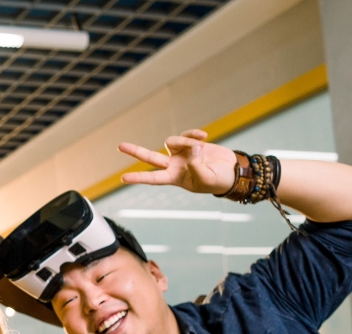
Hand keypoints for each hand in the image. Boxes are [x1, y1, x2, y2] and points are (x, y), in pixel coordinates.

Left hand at [118, 129, 239, 194]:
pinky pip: (186, 134)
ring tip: (200, 146)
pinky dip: (194, 134)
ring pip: (172, 141)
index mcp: (175, 178)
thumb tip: (191, 149)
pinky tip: (204, 136)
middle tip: (120, 146)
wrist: (231, 171)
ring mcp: (181, 153)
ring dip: (185, 141)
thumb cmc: (219, 181)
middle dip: (135, 151)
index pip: (153, 178)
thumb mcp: (206, 179)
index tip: (123, 178)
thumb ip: (196, 166)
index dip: (138, 177)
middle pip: (150, 157)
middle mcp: (174, 165)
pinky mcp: (190, 143)